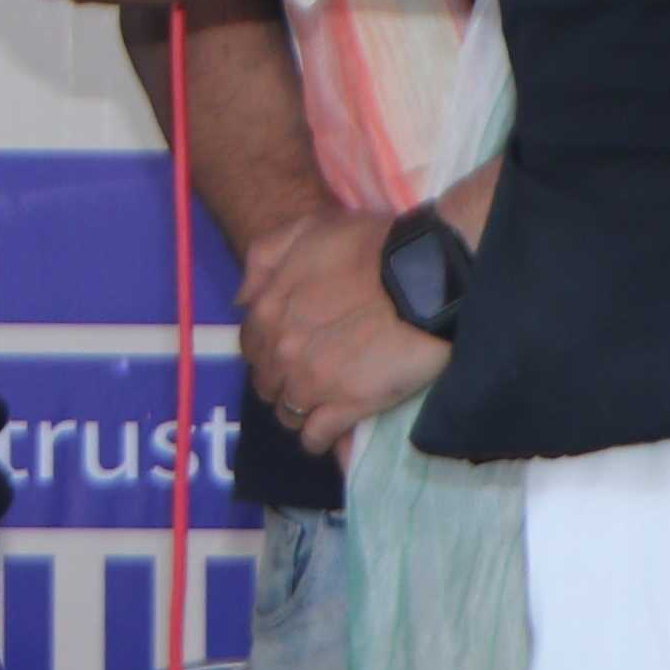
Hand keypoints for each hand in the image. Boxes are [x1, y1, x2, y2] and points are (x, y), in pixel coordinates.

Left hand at [239, 208, 448, 463]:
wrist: (427, 276)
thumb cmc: (372, 247)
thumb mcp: (308, 230)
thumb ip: (264, 259)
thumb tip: (242, 300)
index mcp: (268, 309)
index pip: (251, 347)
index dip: (269, 351)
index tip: (289, 352)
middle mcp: (281, 350)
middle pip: (267, 383)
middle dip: (282, 382)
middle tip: (311, 378)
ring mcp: (310, 381)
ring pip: (288, 413)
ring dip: (300, 411)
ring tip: (324, 404)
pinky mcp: (345, 406)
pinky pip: (316, 437)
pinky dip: (320, 439)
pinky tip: (333, 434)